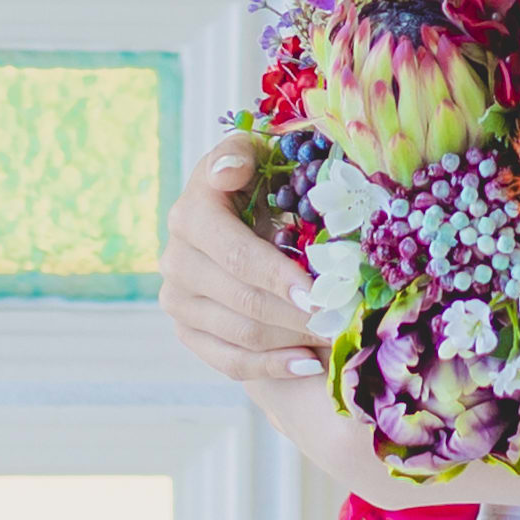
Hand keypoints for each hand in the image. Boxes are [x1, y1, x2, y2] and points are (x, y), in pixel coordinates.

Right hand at [159, 131, 327, 391]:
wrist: (234, 212)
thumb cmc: (257, 177)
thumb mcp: (252, 153)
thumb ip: (239, 154)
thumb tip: (229, 172)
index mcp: (191, 213)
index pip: (236, 254)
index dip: (277, 275)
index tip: (318, 292)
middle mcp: (176, 260)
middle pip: (243, 301)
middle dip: (298, 314)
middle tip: (343, 323)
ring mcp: (178, 300)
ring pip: (241, 335)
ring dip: (293, 340)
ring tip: (337, 341)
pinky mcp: (187, 331)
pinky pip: (230, 361)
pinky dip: (271, 366)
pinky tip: (307, 363)